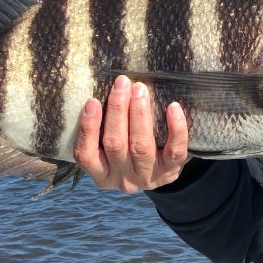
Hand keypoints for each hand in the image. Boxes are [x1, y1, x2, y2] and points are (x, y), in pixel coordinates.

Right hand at [73, 75, 190, 192]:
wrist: (160, 172)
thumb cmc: (128, 149)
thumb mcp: (110, 148)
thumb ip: (105, 127)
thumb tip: (108, 90)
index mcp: (102, 174)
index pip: (86, 154)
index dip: (88, 128)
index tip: (91, 101)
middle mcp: (122, 178)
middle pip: (115, 144)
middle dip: (117, 110)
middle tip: (121, 84)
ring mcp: (147, 177)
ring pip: (141, 145)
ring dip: (139, 114)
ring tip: (139, 90)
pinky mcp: (170, 171)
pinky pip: (174, 151)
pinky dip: (175, 129)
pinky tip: (173, 108)